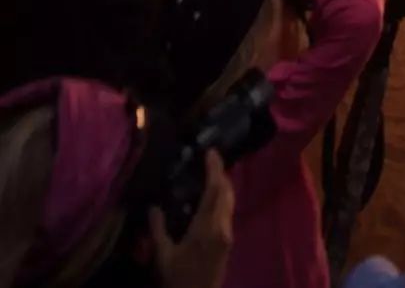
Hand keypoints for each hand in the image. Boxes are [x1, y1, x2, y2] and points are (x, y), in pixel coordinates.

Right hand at [149, 151, 233, 287]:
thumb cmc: (178, 281)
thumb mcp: (162, 256)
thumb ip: (158, 229)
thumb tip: (153, 206)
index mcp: (206, 228)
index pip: (215, 190)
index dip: (215, 168)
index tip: (211, 152)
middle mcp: (222, 227)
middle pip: (226, 192)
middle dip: (220, 173)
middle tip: (209, 160)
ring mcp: (227, 235)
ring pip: (230, 201)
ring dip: (223, 185)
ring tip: (209, 174)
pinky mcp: (228, 242)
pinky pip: (228, 211)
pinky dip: (222, 198)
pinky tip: (211, 198)